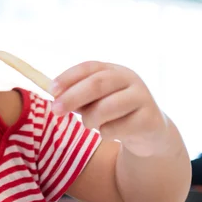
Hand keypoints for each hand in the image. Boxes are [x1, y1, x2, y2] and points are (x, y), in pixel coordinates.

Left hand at [51, 61, 168, 156]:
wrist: (149, 132)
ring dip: (90, 119)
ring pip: (108, 107)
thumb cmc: (115, 113)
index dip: (69, 77)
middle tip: (55, 110)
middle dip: (73, 97)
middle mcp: (130, 79)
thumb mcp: (96, 101)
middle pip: (98, 84)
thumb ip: (78, 97)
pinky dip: (107, 133)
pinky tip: (111, 133)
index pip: (89, 67)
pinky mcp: (149, 119)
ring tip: (89, 124)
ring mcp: (142, 97)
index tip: (51, 90)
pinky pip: (119, 128)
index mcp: (114, 70)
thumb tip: (55, 97)